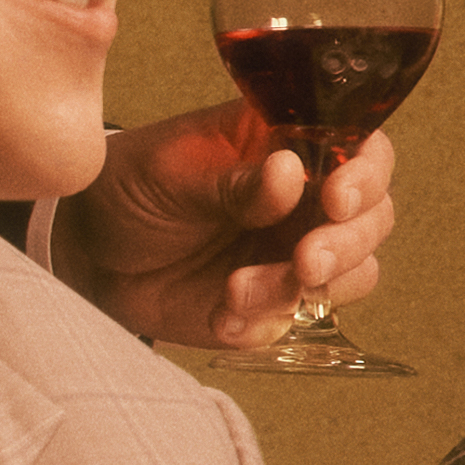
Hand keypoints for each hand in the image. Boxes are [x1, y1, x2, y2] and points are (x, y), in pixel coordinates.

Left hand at [61, 88, 406, 354]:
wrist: (89, 254)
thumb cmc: (132, 187)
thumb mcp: (171, 170)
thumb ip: (232, 180)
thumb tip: (289, 173)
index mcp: (289, 143)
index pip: (361, 147)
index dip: (365, 172)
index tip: (336, 197)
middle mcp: (307, 196)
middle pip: (374, 215)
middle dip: (347, 242)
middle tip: (305, 260)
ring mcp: (296, 250)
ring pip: (356, 271)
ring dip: (310, 286)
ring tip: (239, 290)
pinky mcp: (278, 301)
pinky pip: (301, 319)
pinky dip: (265, 321)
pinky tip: (222, 314)